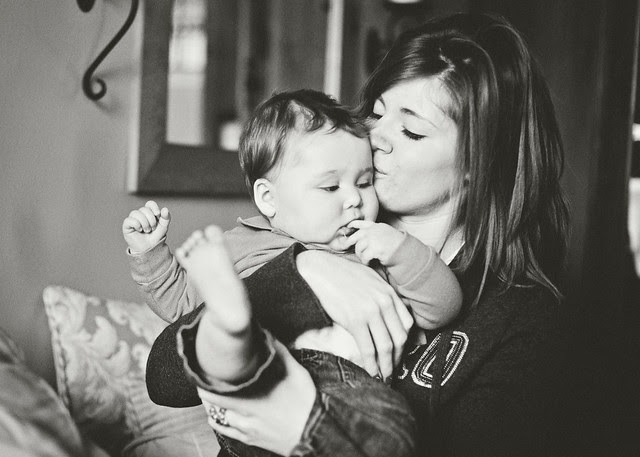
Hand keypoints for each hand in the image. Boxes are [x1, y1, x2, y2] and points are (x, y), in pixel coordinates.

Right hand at [122, 200, 170, 253]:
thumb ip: (166, 218)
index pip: (150, 203)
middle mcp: (140, 215)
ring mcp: (133, 219)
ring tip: (147, 230)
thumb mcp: (163, 228)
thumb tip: (165, 209)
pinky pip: (129, 220)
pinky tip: (139, 230)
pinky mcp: (127, 225)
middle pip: (144, 209)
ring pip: (136, 213)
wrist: (149, 249)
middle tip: (152, 228)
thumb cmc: (155, 237)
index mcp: (149, 213)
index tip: (158, 215)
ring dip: (144, 223)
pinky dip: (136, 224)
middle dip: (151, 219)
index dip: (154, 207)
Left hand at [198, 340, 315, 455]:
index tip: (199, 371)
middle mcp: (246, 415)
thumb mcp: (296, 372)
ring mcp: (247, 429)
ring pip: (220, 418)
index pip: (218, 391)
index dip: (205, 382)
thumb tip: (267, 334)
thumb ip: (279, 353)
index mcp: (253, 397)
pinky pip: (228, 433)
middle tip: (202, 381)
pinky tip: (215, 417)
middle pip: (216, 405)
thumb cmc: (306, 402)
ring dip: (213, 407)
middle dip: (207, 393)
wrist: (315, 432)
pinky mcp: (252, 439)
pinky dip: (219, 423)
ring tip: (209, 396)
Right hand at [296, 251, 412, 378]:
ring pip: (385, 346)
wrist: (319, 270)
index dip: (405, 343)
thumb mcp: (370, 279)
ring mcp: (370, 311)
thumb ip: (383, 295)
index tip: (399, 354)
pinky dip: (371, 363)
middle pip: (399, 338)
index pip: (407, 324)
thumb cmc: (342, 275)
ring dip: (386, 366)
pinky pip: (368, 348)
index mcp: (389, 293)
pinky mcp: (355, 320)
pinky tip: (371, 372)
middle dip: (397, 359)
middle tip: (393, 372)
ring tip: (384, 377)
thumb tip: (390, 315)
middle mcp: (384, 302)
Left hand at [346, 220, 404, 265]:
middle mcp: (373, 231)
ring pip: (359, 248)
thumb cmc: (395, 243)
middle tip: (345, 247)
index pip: (360, 223)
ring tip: (365, 259)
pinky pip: (364, 257)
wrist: (405, 250)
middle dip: (348, 242)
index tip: (347, 227)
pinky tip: (369, 263)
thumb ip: (373, 231)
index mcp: (375, 226)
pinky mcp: (375, 249)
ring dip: (360, 255)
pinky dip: (365, 262)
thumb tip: (359, 235)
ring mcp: (374, 239)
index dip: (352, 225)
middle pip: (355, 237)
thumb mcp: (384, 232)